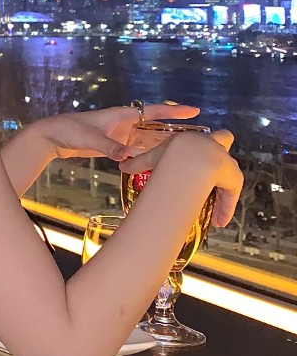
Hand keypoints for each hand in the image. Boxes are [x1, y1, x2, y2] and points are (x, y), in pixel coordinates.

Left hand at [39, 103, 200, 162]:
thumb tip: (128, 157)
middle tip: (199, 140)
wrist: (52, 137)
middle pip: (156, 127)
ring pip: (148, 141)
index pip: (155, 111)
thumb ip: (110, 148)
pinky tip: (158, 166)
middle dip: (176, 132)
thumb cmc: (70, 131)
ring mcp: (121, 136)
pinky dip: (147, 156)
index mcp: (123, 115)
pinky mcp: (115, 146)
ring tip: (184, 155)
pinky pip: (137, 151)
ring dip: (163, 146)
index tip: (195, 110)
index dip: (175, 112)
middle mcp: (126, 124)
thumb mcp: (91, 139)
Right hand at [121, 127, 240, 226]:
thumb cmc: (172, 154)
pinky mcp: (233, 179)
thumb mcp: (153, 158)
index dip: (203, 142)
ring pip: (230, 173)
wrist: (193, 159)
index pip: (202, 135)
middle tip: (212, 169)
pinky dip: (226, 207)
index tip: (199, 155)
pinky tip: (219, 220)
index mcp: (195, 139)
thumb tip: (121, 166)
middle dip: (223, 150)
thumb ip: (139, 162)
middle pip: (226, 138)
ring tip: (215, 211)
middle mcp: (213, 146)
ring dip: (224, 190)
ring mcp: (226, 161)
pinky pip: (231, 194)